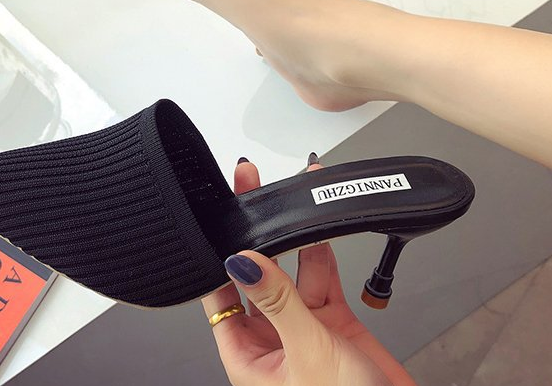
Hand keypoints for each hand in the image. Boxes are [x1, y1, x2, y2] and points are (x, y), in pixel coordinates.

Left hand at [202, 158, 417, 385]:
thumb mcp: (307, 355)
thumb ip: (278, 304)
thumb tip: (244, 262)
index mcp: (246, 355)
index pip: (219, 296)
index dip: (218, 256)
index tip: (219, 219)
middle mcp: (270, 338)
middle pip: (255, 276)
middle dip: (256, 237)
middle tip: (253, 195)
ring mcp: (302, 326)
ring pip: (291, 271)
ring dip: (294, 241)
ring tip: (295, 208)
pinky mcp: (333, 321)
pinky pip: (322, 277)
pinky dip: (322, 253)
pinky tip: (319, 232)